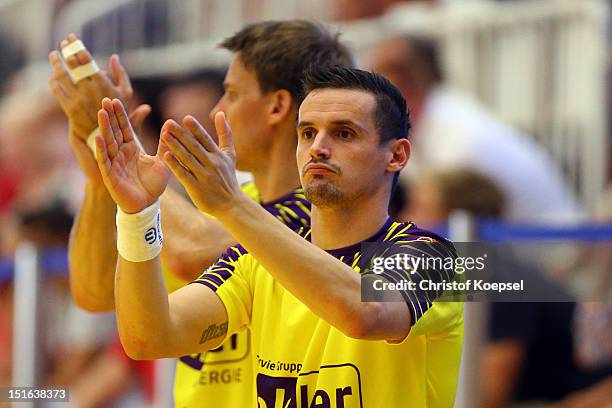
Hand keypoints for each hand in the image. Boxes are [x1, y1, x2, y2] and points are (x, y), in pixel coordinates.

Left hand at [49, 33, 133, 139]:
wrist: (107, 134)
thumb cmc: (118, 112)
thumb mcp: (126, 93)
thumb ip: (121, 74)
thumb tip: (114, 57)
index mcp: (102, 84)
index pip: (86, 60)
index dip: (77, 47)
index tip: (72, 38)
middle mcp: (88, 90)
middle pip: (73, 65)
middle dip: (67, 51)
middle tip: (64, 43)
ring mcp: (77, 100)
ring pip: (62, 76)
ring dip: (56, 63)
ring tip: (54, 55)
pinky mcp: (69, 109)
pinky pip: (57, 91)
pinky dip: (54, 81)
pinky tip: (54, 75)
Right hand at [95, 98, 169, 212]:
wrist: (149, 205)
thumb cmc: (154, 184)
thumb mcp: (163, 161)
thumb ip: (165, 143)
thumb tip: (170, 123)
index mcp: (132, 149)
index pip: (125, 128)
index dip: (120, 115)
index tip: (116, 100)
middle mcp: (121, 154)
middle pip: (114, 131)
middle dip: (110, 116)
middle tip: (105, 99)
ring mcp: (114, 164)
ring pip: (108, 143)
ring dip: (104, 128)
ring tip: (101, 112)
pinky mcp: (110, 176)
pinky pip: (104, 161)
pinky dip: (101, 150)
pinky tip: (98, 138)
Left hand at [160, 113, 243, 215]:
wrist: (231, 204)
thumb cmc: (228, 178)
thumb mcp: (230, 154)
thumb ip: (225, 133)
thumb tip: (220, 113)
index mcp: (218, 155)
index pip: (205, 139)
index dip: (196, 129)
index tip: (186, 118)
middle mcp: (211, 164)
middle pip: (194, 146)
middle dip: (181, 134)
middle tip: (168, 123)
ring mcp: (204, 176)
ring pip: (188, 158)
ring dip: (175, 146)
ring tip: (164, 135)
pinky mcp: (196, 188)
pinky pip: (184, 174)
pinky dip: (175, 165)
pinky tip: (166, 156)